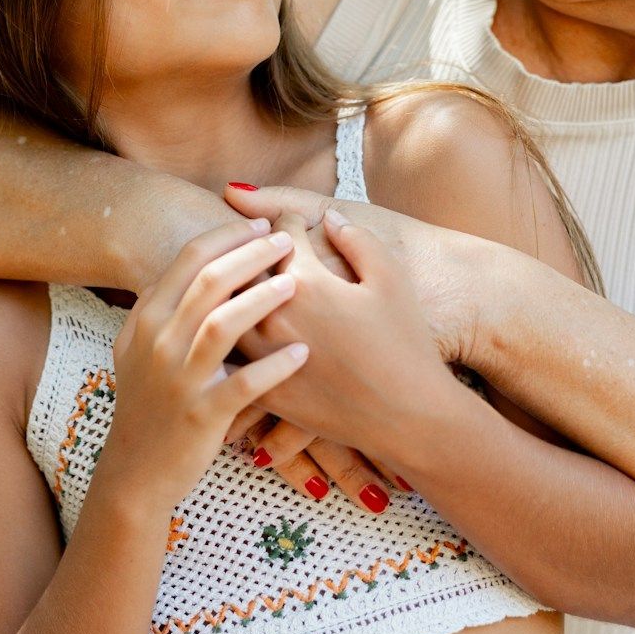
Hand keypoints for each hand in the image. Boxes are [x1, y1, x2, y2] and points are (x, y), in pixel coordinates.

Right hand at [100, 219, 311, 510]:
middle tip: (287, 242)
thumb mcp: (137, 350)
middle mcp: (158, 343)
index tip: (261, 225)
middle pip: (209, 280)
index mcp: (146, 320)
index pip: (189, 258)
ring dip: (263, 298)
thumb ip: (162, 308)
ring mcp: (178, 380)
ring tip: (296, 283)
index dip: (228, 235)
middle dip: (252, 254)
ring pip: (223, 324)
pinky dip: (275, 366)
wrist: (134, 474)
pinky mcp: (201, 416)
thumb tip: (198, 265)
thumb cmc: (148, 406)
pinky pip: (244, 384)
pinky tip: (302, 353)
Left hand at [243, 210, 467, 465]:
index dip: (288, 222)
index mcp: (306, 282)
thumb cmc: (407, 344)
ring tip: (239, 289)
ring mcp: (264, 357)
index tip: (291, 222)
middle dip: (248, 252)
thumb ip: (357, 239)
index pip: (281, 233)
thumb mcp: (391, 279)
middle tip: (256, 246)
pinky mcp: (264, 391)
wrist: (409, 416)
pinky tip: (232, 335)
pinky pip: (230, 358)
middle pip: (241, 269)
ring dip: (229, 296)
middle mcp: (274, 316)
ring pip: (224, 313)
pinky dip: (227, 341)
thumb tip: (329, 217)